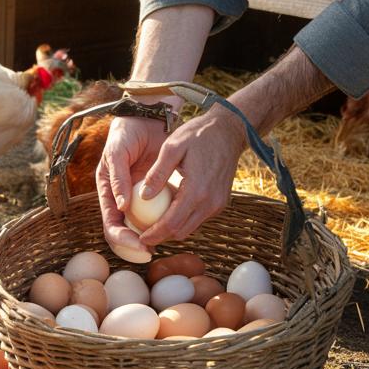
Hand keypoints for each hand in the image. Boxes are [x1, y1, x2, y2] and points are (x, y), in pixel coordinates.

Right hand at [96, 115, 168, 253]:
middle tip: (152, 249)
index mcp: (107, 193)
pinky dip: (166, 219)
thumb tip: (122, 207)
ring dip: (153, 236)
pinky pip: (160, 211)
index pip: (110, 225)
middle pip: (126, 232)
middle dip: (136, 244)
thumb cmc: (125, 134)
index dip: (122, 239)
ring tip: (166, 240)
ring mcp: (139, 198)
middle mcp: (122, 200)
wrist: (146, 119)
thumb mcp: (117, 153)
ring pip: (143, 226)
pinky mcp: (156, 193)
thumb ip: (118, 178)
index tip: (138, 244)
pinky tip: (177, 223)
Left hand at [136, 105, 247, 245]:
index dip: (154, 234)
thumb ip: (157, 173)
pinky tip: (170, 211)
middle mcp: (210, 202)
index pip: (171, 224)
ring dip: (172, 229)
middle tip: (143, 233)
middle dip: (161, 237)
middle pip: (181, 232)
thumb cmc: (198, 135)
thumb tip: (143, 196)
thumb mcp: (172, 147)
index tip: (139, 238)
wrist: (229, 130)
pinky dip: (183, 220)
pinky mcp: (221, 202)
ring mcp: (218, 204)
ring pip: (190, 228)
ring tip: (153, 224)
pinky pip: (199, 218)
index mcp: (197, 190)